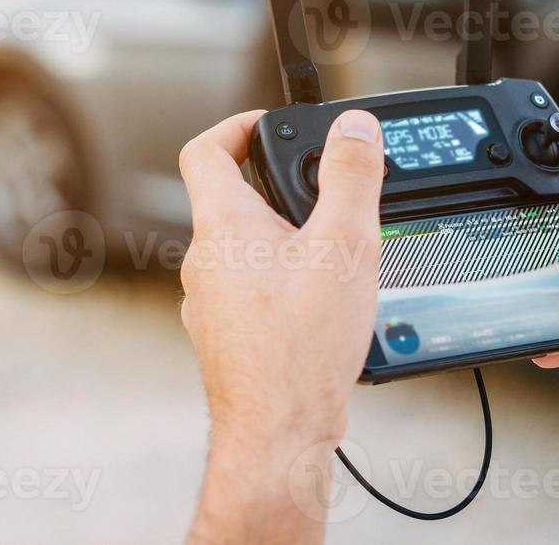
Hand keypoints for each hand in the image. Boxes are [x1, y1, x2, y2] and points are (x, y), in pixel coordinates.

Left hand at [178, 109, 385, 544]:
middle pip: (232, 201)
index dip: (236, 126)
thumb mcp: (344, 245)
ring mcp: (211, 304)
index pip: (206, 150)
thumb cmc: (299, 348)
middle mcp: (204, 262)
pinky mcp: (229, 339)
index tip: (270, 125)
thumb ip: (351, 178)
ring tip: (335, 255)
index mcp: (222, 226)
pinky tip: (323, 308)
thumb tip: (354, 129)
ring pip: (245, 252)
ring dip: (285, 243)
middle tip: (325, 194)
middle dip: (279, 190)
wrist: (278, 433)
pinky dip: (284, 287)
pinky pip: (252, 295)